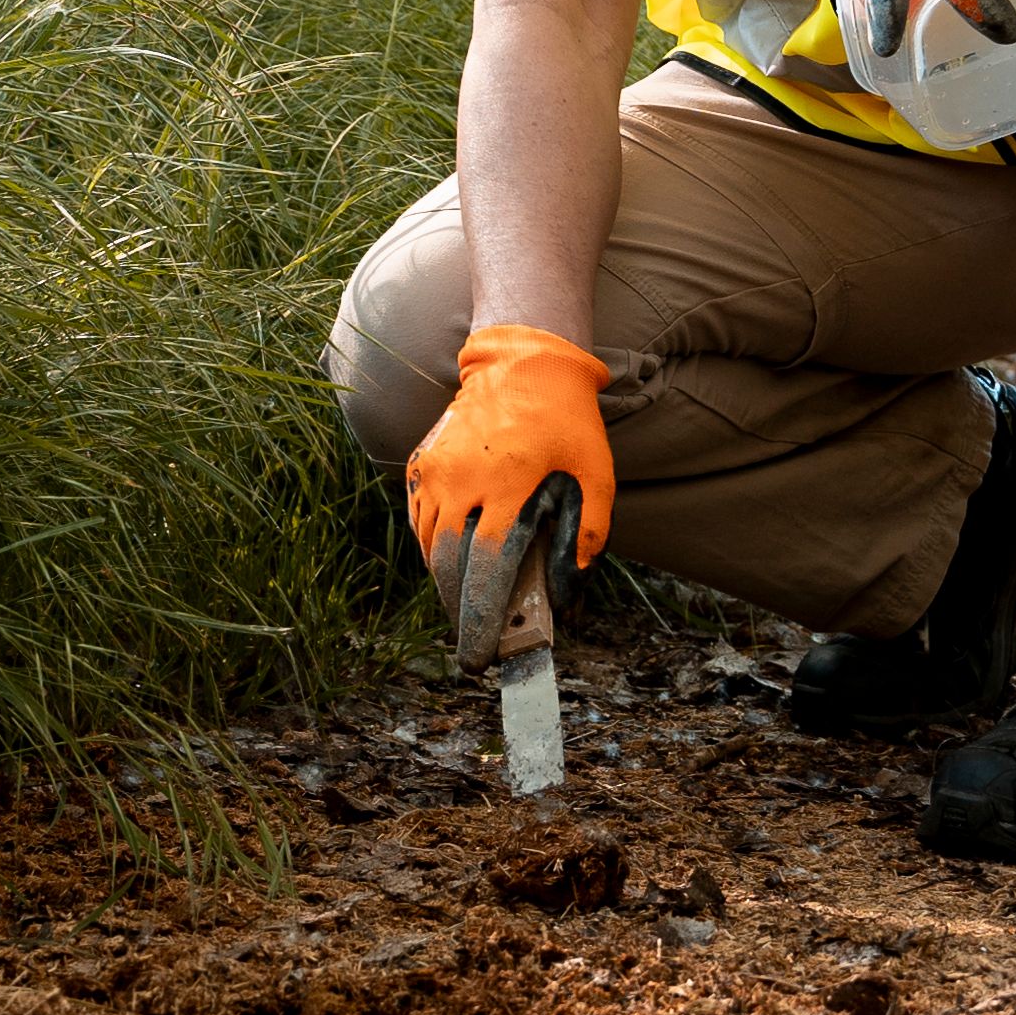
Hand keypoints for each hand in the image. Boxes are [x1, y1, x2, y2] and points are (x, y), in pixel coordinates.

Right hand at [406, 323, 611, 665]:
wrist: (525, 361)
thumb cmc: (568, 420)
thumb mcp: (596, 473)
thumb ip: (588, 531)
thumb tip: (569, 585)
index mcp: (510, 483)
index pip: (487, 566)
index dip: (482, 617)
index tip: (483, 652)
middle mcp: (465, 477)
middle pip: (447, 564)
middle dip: (458, 610)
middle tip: (474, 639)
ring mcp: (438, 468)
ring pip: (427, 545)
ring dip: (443, 582)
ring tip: (465, 605)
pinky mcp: (424, 462)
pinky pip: (419, 519)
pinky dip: (431, 548)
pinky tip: (450, 563)